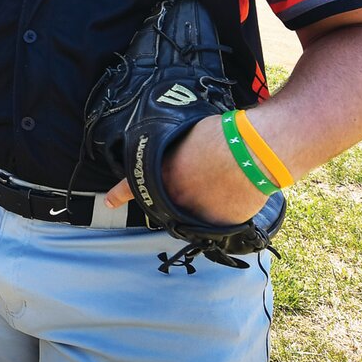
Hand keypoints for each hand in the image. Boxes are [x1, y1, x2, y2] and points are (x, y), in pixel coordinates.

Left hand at [103, 115, 267, 223]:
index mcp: (161, 173)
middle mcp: (173, 198)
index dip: (119, 194)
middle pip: (167, 203)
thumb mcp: (187, 137)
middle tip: (196, 180)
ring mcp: (195, 214)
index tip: (109, 201)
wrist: (252, 152)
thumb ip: (177, 153)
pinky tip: (234, 193)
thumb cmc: (220, 136)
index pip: (131, 186)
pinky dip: (224, 208)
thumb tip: (181, 156)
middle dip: (177, 195)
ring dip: (202, 201)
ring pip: (192, 214)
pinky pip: (217, 221)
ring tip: (220, 183)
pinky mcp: (219, 225)